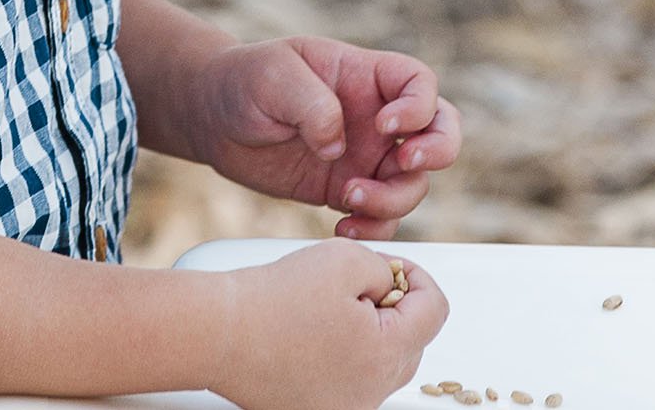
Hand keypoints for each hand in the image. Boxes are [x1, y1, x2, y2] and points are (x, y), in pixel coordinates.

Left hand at [192, 35, 462, 239]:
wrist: (213, 118)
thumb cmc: (245, 80)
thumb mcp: (274, 76)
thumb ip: (311, 104)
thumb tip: (337, 147)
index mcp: (366, 76)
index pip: (419, 83)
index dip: (418, 107)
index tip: (384, 125)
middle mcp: (376, 118)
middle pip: (440, 132)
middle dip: (437, 152)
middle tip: (402, 164)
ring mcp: (365, 156)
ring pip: (413, 184)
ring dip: (393, 199)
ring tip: (348, 199)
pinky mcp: (345, 190)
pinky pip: (380, 217)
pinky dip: (373, 229)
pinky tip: (341, 226)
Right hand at [212, 240, 447, 409]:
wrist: (218, 333)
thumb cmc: (273, 298)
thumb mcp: (346, 259)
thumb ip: (386, 270)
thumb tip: (394, 287)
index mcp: (386, 354)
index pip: (435, 311)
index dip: (418, 278)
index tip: (392, 267)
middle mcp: (371, 393)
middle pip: (413, 342)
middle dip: (395, 307)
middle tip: (357, 285)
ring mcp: (347, 408)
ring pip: (382, 364)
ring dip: (371, 333)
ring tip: (331, 309)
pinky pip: (352, 382)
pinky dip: (345, 357)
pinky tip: (313, 335)